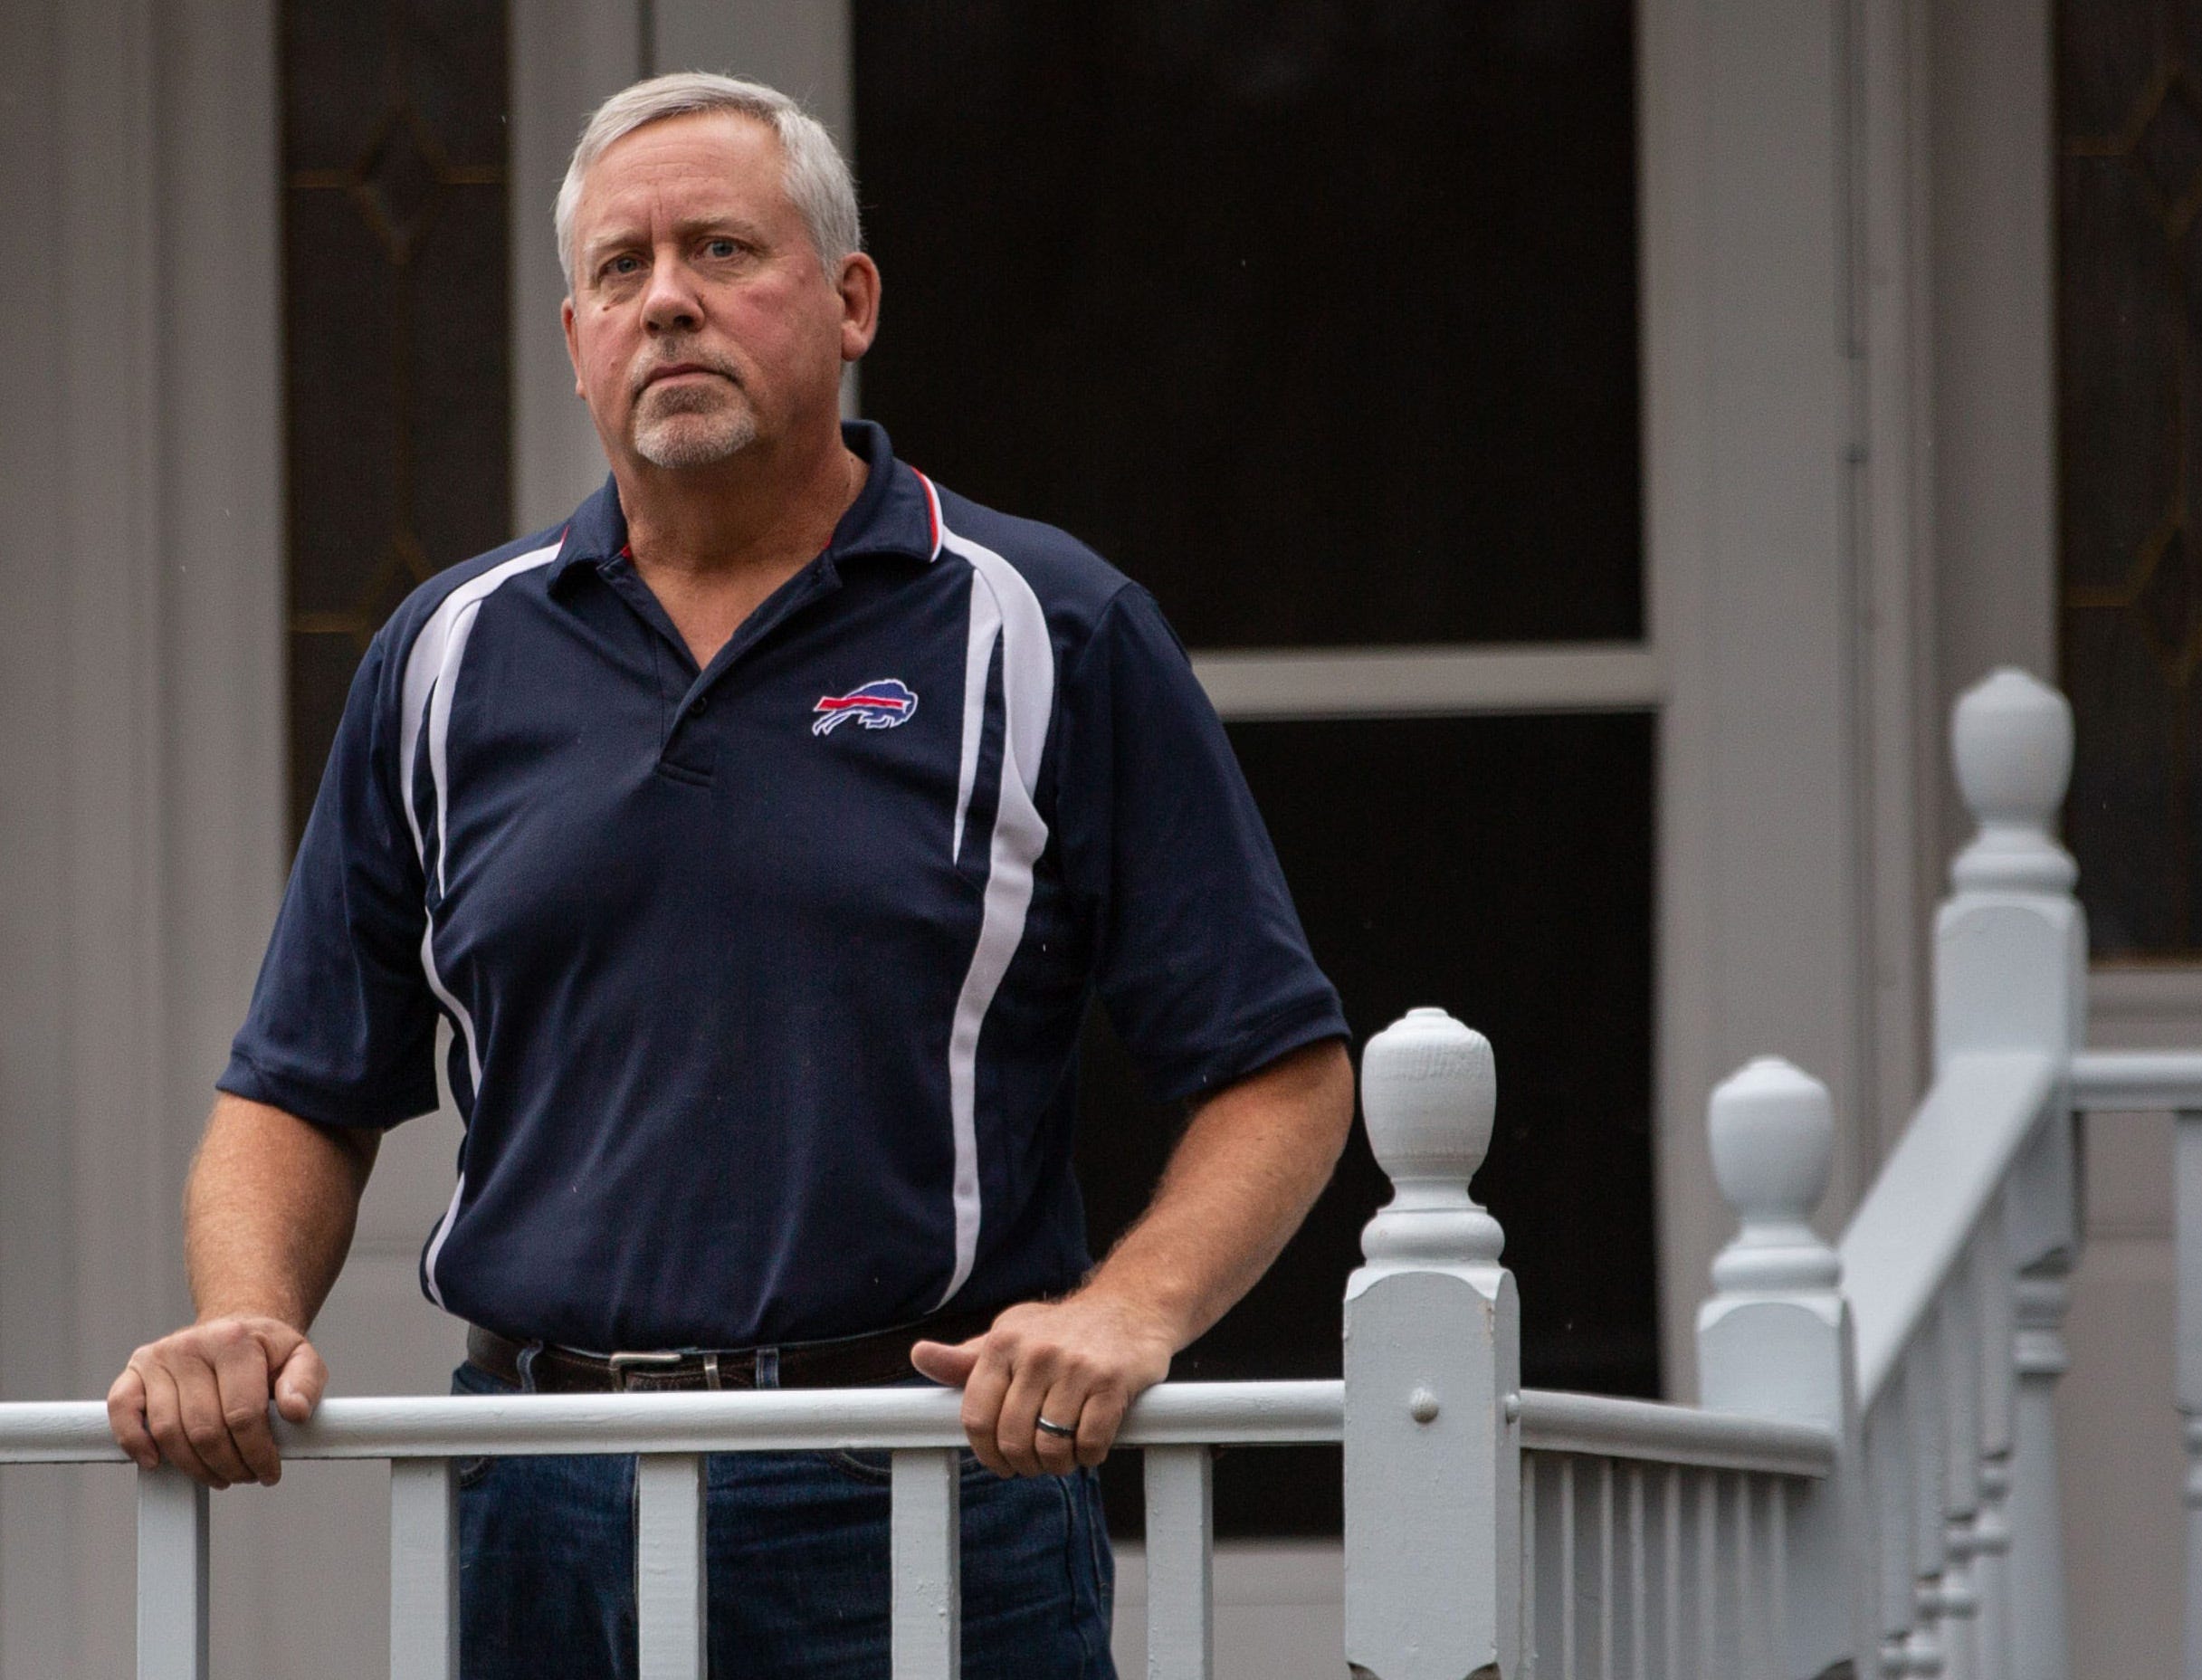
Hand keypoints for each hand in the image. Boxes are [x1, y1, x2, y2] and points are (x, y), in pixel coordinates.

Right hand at [106, 1317, 327, 1487]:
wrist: (235, 1332)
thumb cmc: (267, 1353)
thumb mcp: (300, 1358)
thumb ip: (305, 1383)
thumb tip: (295, 1411)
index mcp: (235, 1339)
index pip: (243, 1414)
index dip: (258, 1453)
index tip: (270, 1471)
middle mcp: (191, 1344)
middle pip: (204, 1428)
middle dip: (229, 1464)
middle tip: (246, 1475)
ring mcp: (158, 1357)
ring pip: (168, 1430)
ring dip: (194, 1465)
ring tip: (220, 1473)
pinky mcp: (134, 1372)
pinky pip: (122, 1411)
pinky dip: (135, 1442)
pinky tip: (156, 1462)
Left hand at [909, 1292, 1174, 1477]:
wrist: (1131, 1307)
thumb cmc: (1062, 1330)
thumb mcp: (1012, 1334)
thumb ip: (967, 1358)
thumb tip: (919, 1356)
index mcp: (1004, 1342)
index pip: (976, 1417)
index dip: (986, 1451)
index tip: (1000, 1461)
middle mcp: (1036, 1352)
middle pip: (1012, 1438)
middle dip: (1024, 1463)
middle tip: (1036, 1462)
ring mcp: (1076, 1366)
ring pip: (1051, 1446)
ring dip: (1057, 1463)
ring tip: (1063, 1455)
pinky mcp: (1113, 1382)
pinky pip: (1089, 1443)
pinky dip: (1088, 1456)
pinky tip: (1090, 1445)